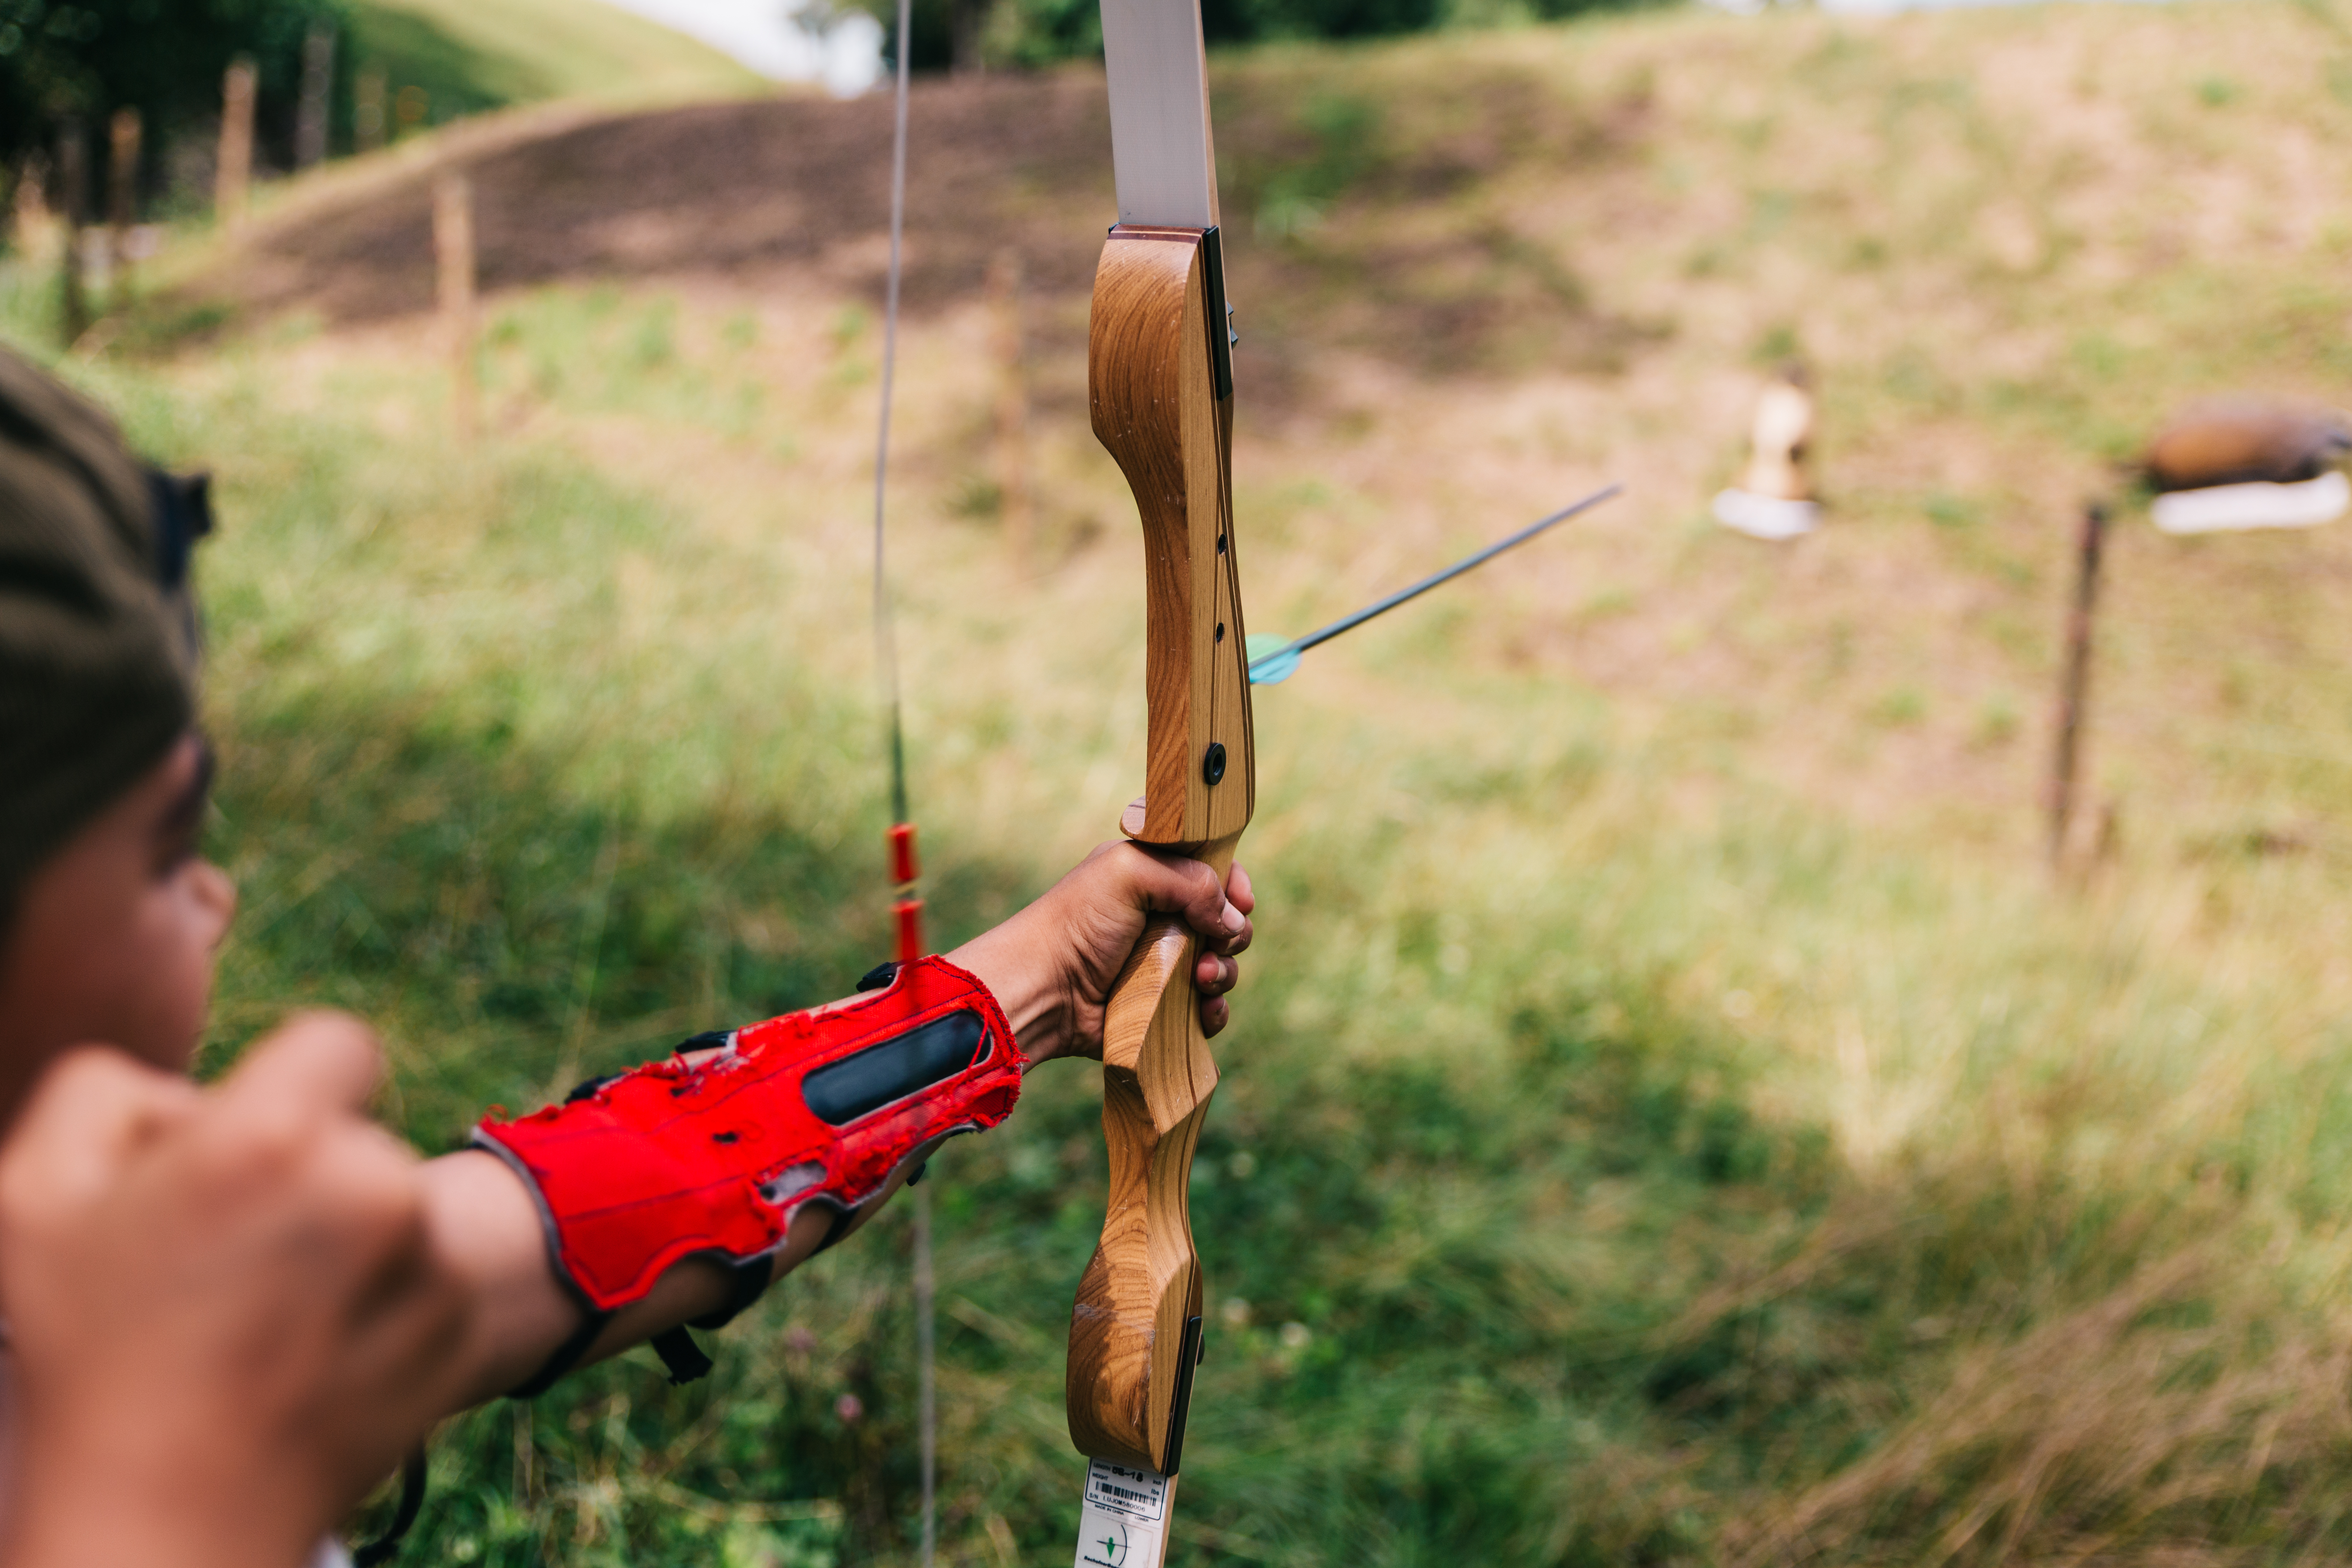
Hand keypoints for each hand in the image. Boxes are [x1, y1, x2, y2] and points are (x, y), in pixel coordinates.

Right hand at [0, 1015, 471, 1567]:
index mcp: (276, 1138)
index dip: (296, 1085)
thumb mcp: (37, 1195)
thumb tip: (190, 1093)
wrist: (166, 1514)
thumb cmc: (90, 1352)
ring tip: (266, 1317)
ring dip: (347, 1244)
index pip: (339, 1043)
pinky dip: (383, 1308)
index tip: (264, 1141)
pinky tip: (310, 1356)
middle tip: (232, 1258)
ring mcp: (430, 1264)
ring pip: (394, 1211)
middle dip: (307, 1177)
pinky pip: (427, 1282)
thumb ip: (104, 1093)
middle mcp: (373, 1187)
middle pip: (358, 1138)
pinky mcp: (458, 1329)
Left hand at [949, 832, 1254, 1065]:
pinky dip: (1214, 1011)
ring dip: (1224, 972)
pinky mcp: (1163, 1008)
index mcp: (1153, 877)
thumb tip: (1232, 921)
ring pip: (1222, 967)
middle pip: (1226, 922)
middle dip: (1233, 934)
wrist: (1045, 989)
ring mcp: (1164, 966)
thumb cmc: (1078, 922)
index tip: (1241, 901)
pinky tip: (1202, 1010)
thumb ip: (1191, 880)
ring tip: (1200, 979)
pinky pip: (1208, 1011)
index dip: (1234, 885)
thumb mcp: (1129, 872)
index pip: (1213, 873)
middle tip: (1213, 944)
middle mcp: (1162, 920)